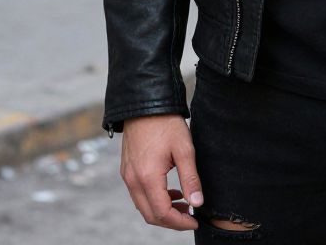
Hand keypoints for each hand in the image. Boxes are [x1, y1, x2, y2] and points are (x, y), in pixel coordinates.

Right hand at [120, 114, 203, 229]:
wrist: (145, 103)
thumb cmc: (165, 123)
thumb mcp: (184, 149)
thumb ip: (190, 178)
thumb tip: (197, 203)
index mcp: (147, 177)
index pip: (162, 213)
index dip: (179, 222)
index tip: (195, 220)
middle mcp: (133, 180)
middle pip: (150, 215)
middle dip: (171, 220)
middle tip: (190, 215)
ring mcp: (127, 175)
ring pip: (143, 206)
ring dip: (162, 210)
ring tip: (183, 202)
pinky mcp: (127, 169)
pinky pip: (139, 194)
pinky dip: (154, 199)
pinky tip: (170, 191)